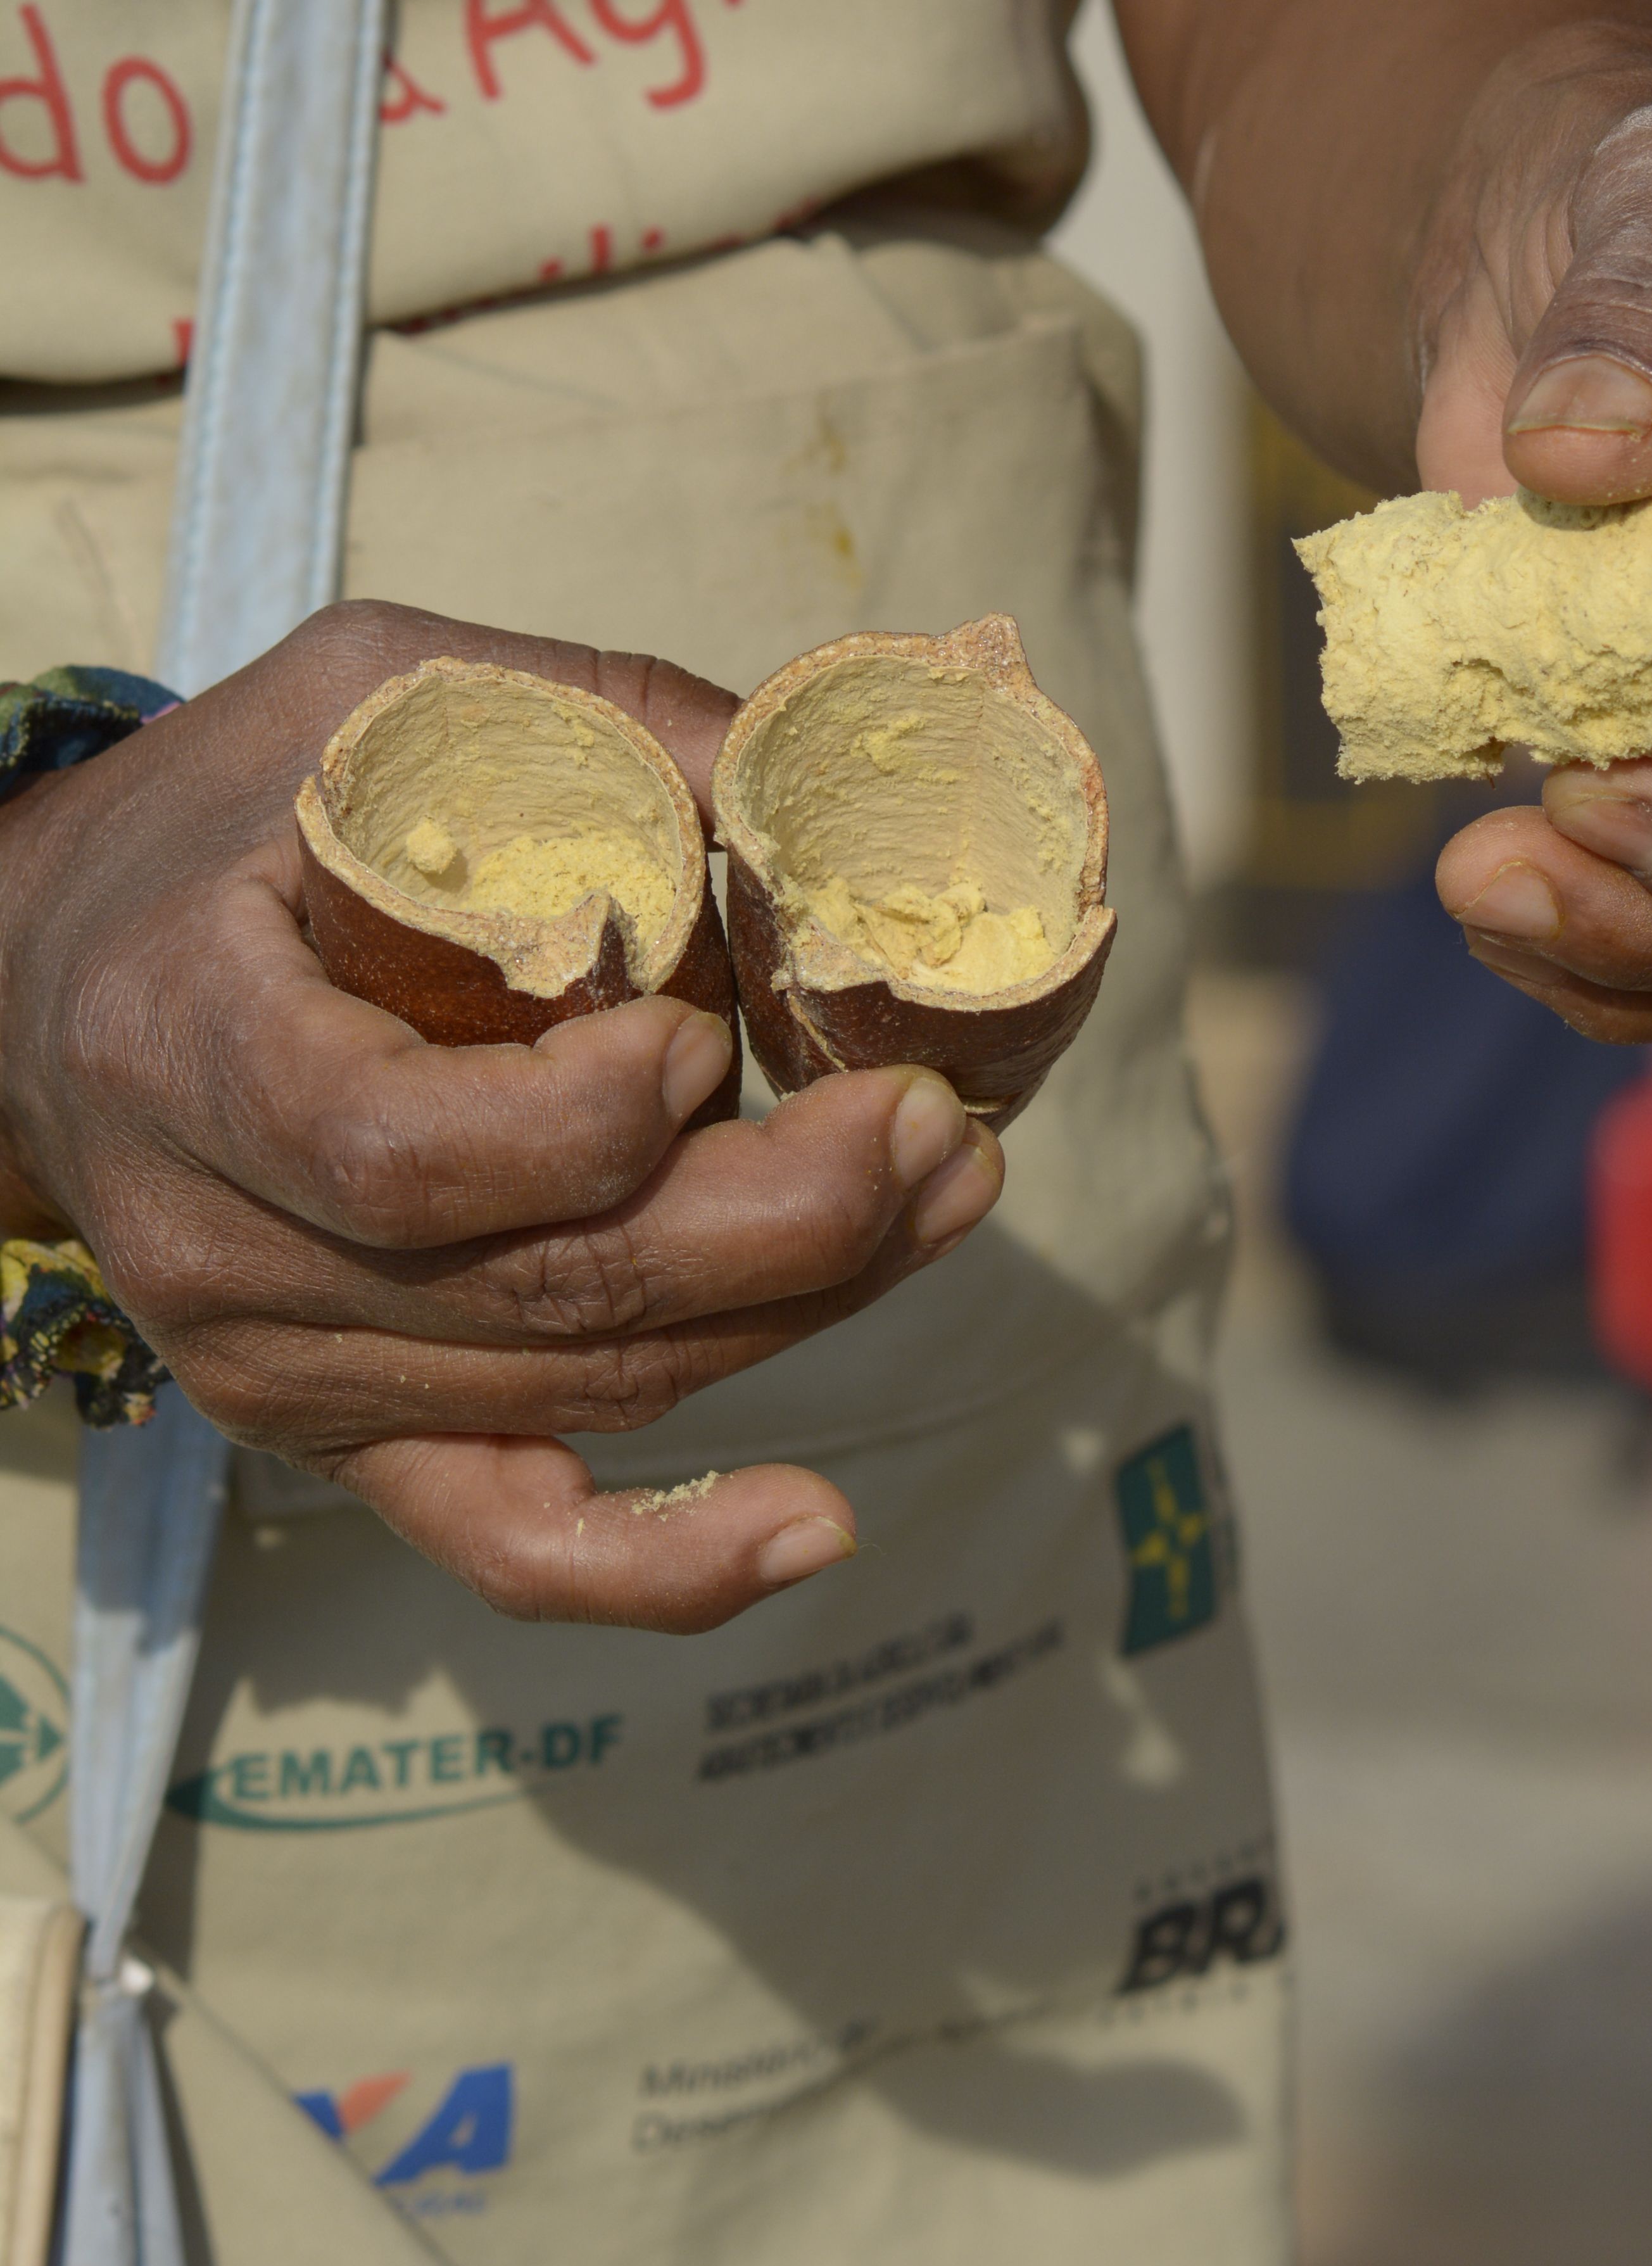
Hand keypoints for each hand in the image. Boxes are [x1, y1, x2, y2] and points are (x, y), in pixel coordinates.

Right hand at [0, 602, 1001, 1627]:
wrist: (41, 987)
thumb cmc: (227, 822)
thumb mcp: (375, 700)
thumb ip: (596, 723)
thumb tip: (830, 787)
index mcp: (195, 1048)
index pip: (395, 1151)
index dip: (575, 1128)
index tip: (702, 1042)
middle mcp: (228, 1248)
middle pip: (542, 1288)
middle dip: (781, 1221)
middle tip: (934, 1124)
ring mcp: (286, 1370)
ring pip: (587, 1385)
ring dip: (799, 1306)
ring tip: (948, 1191)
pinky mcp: (348, 1435)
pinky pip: (508, 1538)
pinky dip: (668, 1565)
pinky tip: (816, 1530)